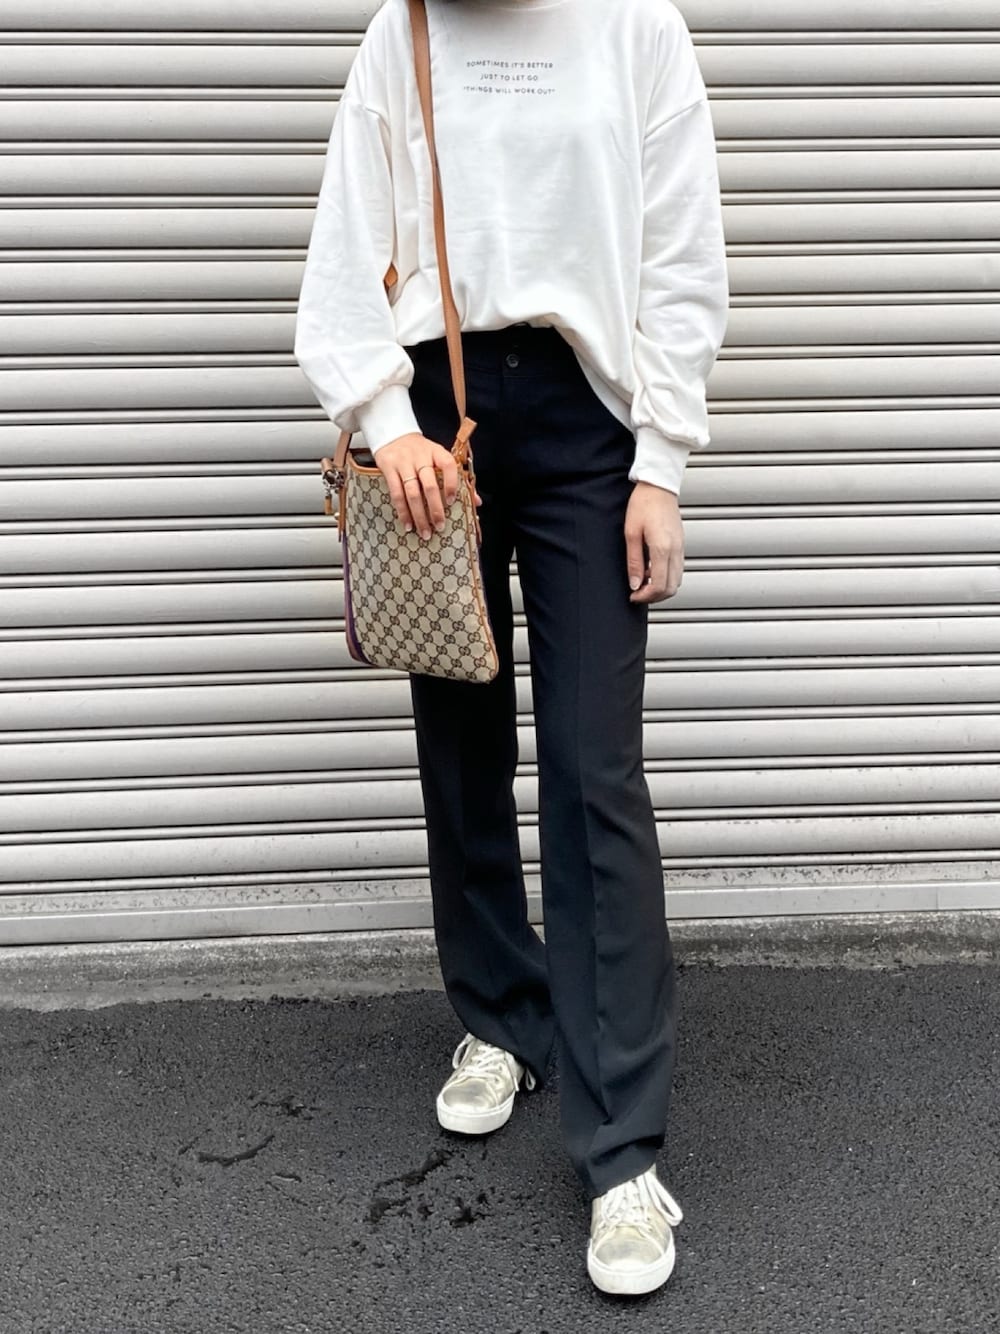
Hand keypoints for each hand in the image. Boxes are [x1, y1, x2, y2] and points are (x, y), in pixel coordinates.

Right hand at [375, 432, 481, 539]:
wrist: (393, 434)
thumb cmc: (421, 451)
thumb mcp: (438, 457)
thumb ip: (457, 478)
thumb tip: (476, 502)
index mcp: (437, 452)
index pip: (448, 465)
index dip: (452, 484)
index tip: (452, 501)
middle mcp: (421, 456)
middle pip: (429, 485)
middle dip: (435, 508)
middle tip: (440, 526)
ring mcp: (404, 463)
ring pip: (412, 492)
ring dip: (419, 515)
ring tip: (425, 531)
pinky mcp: (389, 468)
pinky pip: (396, 493)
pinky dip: (402, 511)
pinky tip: (407, 524)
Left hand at [624, 481, 683, 602]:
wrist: (658, 486)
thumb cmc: (643, 504)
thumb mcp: (631, 533)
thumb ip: (634, 562)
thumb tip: (635, 584)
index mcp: (663, 548)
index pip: (659, 585)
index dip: (645, 596)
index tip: (633, 596)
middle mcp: (676, 550)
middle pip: (671, 588)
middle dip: (654, 597)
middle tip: (637, 594)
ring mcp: (681, 548)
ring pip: (677, 581)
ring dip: (661, 588)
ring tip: (643, 583)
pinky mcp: (681, 545)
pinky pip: (677, 570)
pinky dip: (666, 578)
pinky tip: (652, 572)